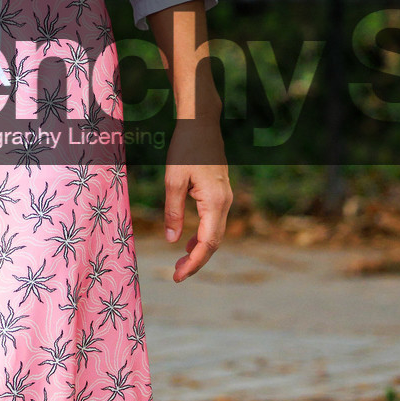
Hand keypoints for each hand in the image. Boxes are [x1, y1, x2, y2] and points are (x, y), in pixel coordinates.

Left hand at [164, 121, 231, 282]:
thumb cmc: (186, 148)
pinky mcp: (221, 193)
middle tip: (176, 274)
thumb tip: (173, 240)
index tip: (178, 276)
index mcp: (215, 201)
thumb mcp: (173, 180)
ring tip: (180, 263)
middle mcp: (226, 202)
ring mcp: (226, 198)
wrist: (201, 124)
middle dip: (197, 261)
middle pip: (215, 242)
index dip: (194, 263)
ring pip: (216, 233)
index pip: (208, 242)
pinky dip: (203, 236)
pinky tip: (189, 242)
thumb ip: (173, 211)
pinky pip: (215, 222)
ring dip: (200, 250)